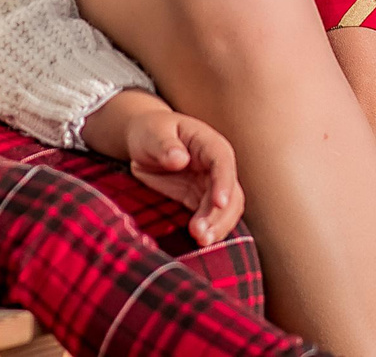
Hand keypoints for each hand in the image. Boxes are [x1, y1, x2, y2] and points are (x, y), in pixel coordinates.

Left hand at [83, 90, 243, 246]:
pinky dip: (210, 230)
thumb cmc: (150, 132)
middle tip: (200, 233)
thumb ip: (165, 145)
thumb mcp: (152, 134)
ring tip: (201, 241)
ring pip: (226, 209)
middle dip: (219, 214)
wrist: (145, 143)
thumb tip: (180, 159)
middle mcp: (216, 165)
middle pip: (230, 191)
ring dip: (217, 226)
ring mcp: (211, 184)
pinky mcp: (201, 200)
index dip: (224, 182)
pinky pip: (213, 218)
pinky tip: (201, 242)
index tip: (219, 202)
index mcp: (207, 143)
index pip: (222, 161)